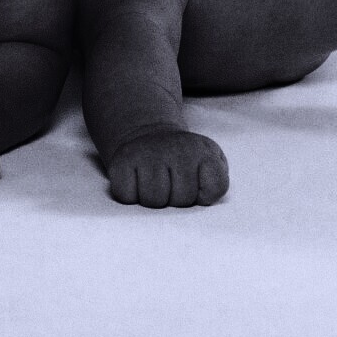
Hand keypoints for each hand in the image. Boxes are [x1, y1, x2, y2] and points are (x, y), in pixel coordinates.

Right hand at [106, 128, 228, 207]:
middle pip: (182, 200)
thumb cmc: (183, 159)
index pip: (214, 188)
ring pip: (154, 200)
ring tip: (155, 183)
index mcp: (202, 150)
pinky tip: (137, 182)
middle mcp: (175, 148)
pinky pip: (127, 197)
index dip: (204, 194)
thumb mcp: (211, 162)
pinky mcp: (120, 163)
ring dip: (154, 200)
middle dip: (177, 199)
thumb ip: (216, 182)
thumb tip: (203, 199)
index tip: (196, 183)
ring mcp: (145, 154)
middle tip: (171, 183)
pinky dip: (130, 196)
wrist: (149, 136)